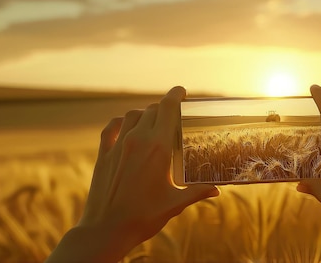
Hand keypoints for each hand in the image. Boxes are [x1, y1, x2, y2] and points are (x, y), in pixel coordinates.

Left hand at [47, 86, 218, 262]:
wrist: (106, 230)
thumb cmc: (144, 217)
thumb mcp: (175, 203)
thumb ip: (197, 191)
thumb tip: (216, 189)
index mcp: (159, 148)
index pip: (168, 108)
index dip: (176, 95)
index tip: (182, 91)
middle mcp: (138, 140)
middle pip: (152, 110)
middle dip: (164, 107)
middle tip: (174, 113)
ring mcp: (118, 146)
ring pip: (132, 115)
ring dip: (144, 113)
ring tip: (152, 120)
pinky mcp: (104, 155)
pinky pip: (112, 128)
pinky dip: (120, 122)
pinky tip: (125, 126)